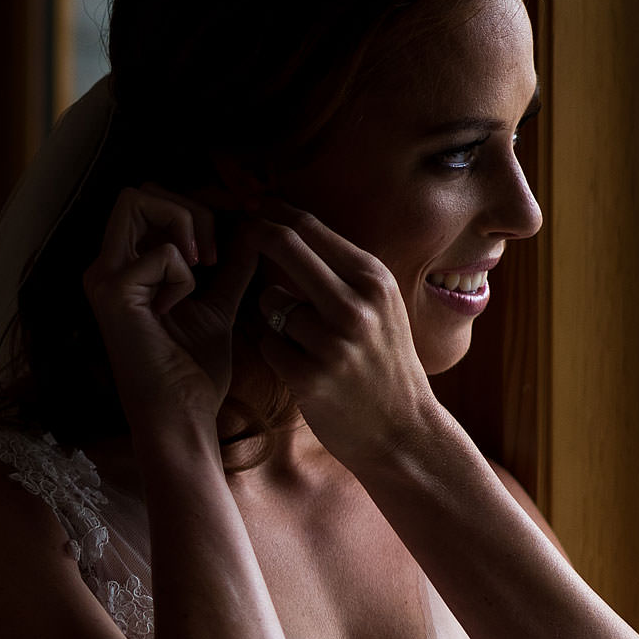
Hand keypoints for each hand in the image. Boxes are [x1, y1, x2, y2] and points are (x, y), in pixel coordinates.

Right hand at [83, 184, 258, 441]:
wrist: (182, 416)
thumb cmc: (193, 370)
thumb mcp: (219, 303)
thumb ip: (230, 266)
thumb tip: (254, 227)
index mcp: (125, 267)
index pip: (147, 201)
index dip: (189, 210)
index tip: (217, 251)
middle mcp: (105, 266)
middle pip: (139, 190)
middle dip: (189, 209)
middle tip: (210, 256)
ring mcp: (103, 276)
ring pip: (138, 199)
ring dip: (185, 225)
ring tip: (201, 268)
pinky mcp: (111, 291)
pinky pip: (161, 253)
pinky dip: (184, 277)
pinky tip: (177, 310)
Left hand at [242, 203, 441, 463]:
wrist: (403, 432)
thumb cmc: (384, 364)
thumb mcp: (381, 308)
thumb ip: (342, 272)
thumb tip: (289, 226)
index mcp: (374, 280)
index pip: (311, 228)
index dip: (272, 212)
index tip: (249, 205)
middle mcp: (356, 305)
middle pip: (285, 247)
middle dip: (253, 235)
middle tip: (235, 234)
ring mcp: (332, 341)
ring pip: (270, 302)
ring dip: (274, 317)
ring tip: (306, 343)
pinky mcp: (308, 376)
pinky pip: (267, 344)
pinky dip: (276, 352)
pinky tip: (303, 369)